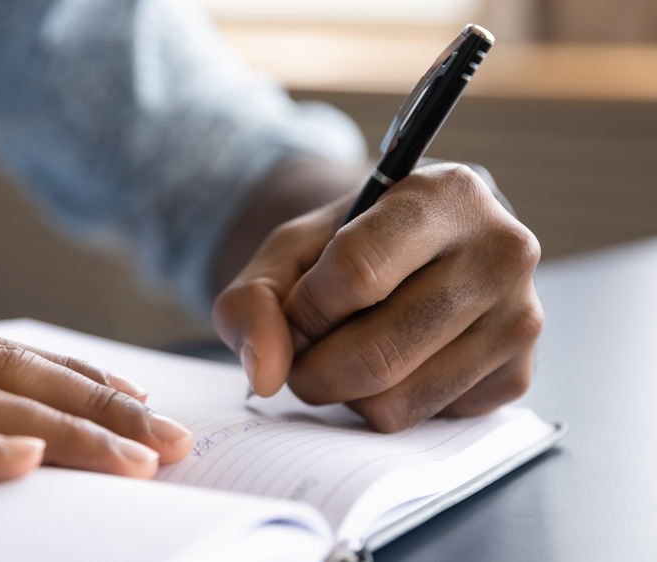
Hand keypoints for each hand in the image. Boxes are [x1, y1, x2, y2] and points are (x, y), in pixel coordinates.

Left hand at [214, 163, 542, 431]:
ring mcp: (520, 319)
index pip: (356, 275)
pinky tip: (394, 362)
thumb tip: (267, 376)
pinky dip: (386, 404)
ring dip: (346, 393)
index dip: (305, 310)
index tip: (297, 311)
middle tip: (304, 352)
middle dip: (313, 369)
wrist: (416, 252)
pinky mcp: (519, 376)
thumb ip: (253, 300)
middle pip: (374, 354)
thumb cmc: (349, 246)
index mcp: (447, 194)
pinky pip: (423, 421)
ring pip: (395, 401)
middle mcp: (502, 251)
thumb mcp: (288, 251)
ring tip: (347, 350)